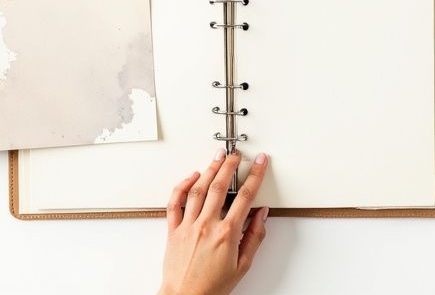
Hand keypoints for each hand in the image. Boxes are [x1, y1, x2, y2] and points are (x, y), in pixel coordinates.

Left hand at [159, 149, 269, 294]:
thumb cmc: (212, 286)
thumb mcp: (243, 265)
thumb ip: (254, 237)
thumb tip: (261, 215)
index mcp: (226, 234)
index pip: (245, 196)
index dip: (255, 175)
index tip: (261, 163)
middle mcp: (206, 226)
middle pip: (219, 186)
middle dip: (230, 165)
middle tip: (237, 154)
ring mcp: (188, 225)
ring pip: (198, 189)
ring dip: (209, 169)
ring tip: (217, 157)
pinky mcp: (173, 229)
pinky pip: (175, 202)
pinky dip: (182, 186)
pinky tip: (191, 176)